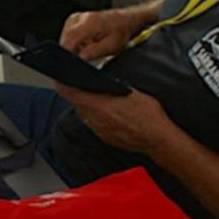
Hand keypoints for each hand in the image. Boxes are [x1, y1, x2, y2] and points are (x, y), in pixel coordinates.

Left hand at [56, 84, 170, 154]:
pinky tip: (109, 112)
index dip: (63, 84)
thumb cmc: (149, 115)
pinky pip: (94, 124)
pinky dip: (97, 116)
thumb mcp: (132, 91)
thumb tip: (103, 81)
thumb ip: (112, 86)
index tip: (61, 79)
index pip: (70, 93)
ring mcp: (99, 130)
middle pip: (76, 104)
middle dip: (78, 93)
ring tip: (98, 97)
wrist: (158, 139)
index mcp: (99, 105)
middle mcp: (95, 120)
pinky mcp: (105, 138)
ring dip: (88, 105)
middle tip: (81, 84)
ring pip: (85, 114)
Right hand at [60, 7, 133, 60]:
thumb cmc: (120, 31)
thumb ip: (95, 51)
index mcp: (91, 22)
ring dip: (71, 48)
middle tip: (79, 62)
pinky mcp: (73, 21)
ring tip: (86, 52)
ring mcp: (75, 18)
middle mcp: (80, 17)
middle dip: (69, 53)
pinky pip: (67, 36)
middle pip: (65, 39)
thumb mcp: (112, 45)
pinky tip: (83, 48)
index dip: (67, 52)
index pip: (70, 37)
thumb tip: (81, 57)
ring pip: (64, 38)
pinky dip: (72, 44)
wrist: (125, 20)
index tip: (68, 63)